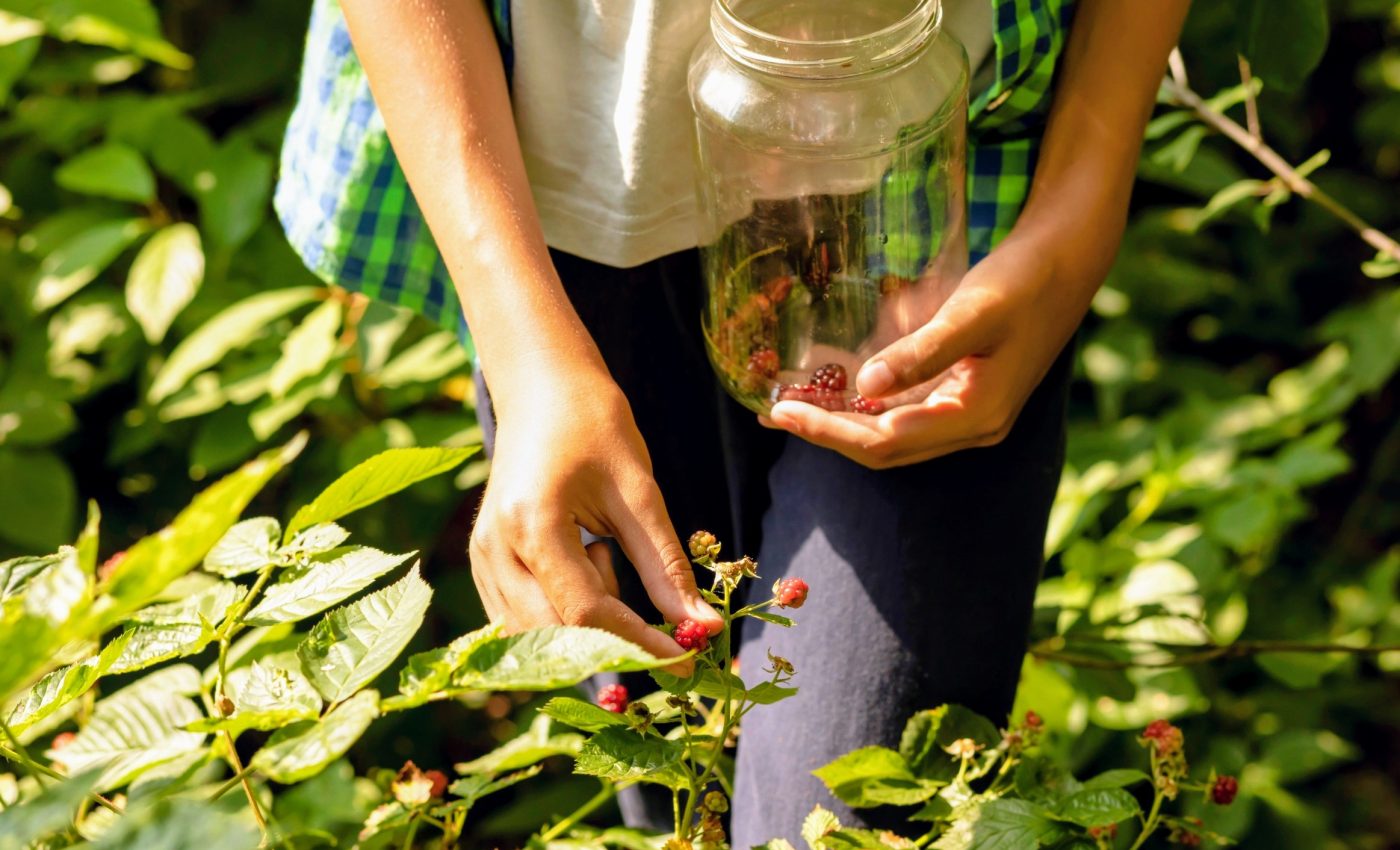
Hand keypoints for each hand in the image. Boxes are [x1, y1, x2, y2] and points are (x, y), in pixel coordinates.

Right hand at [469, 360, 721, 665]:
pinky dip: (566, 614)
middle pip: (556, 636)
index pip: (587, 613)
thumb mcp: (639, 491)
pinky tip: (585, 563)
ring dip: (587, 625)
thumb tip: (702, 627)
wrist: (542, 389)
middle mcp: (494, 550)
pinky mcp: (483, 565)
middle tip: (665, 625)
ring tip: (607, 558)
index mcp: (533, 524)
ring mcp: (481, 560)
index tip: (688, 659)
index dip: (640, 643)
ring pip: (539, 636)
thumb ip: (666, 566)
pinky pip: (524, 620)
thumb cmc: (596, 426)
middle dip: (615, 643)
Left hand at [765, 234, 1096, 467]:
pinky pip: (904, 416)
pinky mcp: (963, 397)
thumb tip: (865, 386)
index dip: (829, 432)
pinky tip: (834, 392)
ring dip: (842, 426)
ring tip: (791, 409)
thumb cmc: (1023, 281)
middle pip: (885, 449)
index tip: (782, 412)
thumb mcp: (972, 312)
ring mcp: (969, 417)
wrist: (1068, 262)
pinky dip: (865, 409)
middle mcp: (972, 428)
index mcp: (976, 416)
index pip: (885, 441)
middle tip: (774, 414)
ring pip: (892, 436)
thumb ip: (921, 352)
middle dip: (827, 434)